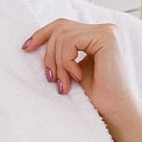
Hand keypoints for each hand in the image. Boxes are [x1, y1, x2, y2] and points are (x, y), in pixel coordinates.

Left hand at [22, 18, 138, 123]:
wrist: (116, 114)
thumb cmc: (95, 96)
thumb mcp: (71, 69)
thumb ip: (61, 51)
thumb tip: (31, 41)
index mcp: (96, 35)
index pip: (61, 26)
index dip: (41, 35)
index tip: (26, 48)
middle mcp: (104, 30)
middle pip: (60, 28)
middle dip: (49, 54)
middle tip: (51, 79)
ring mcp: (107, 32)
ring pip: (62, 36)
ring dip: (57, 63)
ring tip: (64, 84)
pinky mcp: (107, 38)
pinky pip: (71, 42)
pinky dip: (66, 62)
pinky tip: (76, 78)